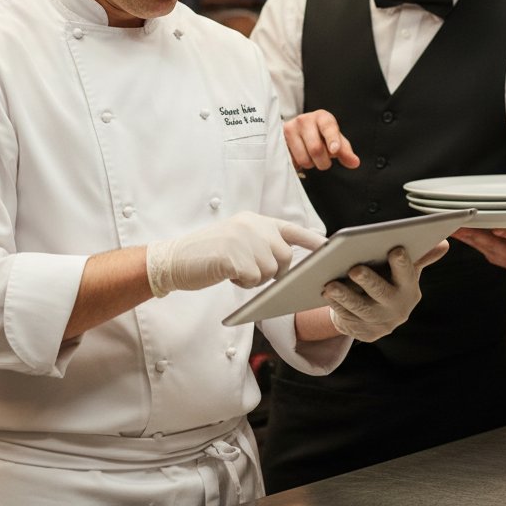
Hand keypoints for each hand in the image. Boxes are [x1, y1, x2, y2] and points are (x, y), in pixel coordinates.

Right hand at [146, 214, 324, 297]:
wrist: (175, 259)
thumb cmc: (208, 255)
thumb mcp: (237, 238)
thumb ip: (261, 242)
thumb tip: (288, 260)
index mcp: (255, 220)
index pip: (292, 229)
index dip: (313, 241)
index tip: (331, 248)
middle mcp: (252, 225)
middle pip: (285, 257)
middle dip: (273, 271)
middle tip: (249, 271)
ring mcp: (243, 239)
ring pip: (271, 271)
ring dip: (255, 278)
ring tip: (234, 270)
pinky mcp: (234, 256)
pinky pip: (254, 280)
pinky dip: (243, 284)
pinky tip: (227, 275)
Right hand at [283, 110, 360, 170]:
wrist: (299, 129)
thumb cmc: (321, 134)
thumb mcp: (335, 140)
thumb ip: (345, 151)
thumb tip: (354, 162)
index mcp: (322, 117)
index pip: (328, 128)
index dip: (332, 140)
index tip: (334, 150)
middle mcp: (304, 120)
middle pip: (316, 149)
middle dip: (323, 162)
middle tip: (324, 160)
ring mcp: (290, 129)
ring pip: (303, 158)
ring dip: (311, 164)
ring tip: (311, 156)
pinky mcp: (279, 140)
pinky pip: (292, 161)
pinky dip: (299, 164)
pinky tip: (300, 156)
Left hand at [322, 242, 447, 342]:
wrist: (378, 318)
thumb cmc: (391, 284)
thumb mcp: (406, 272)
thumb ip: (420, 256)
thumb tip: (445, 244)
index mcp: (409, 289)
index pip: (408, 275)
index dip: (402, 264)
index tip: (395, 249)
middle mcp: (397, 308)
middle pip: (382, 294)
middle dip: (369, 281)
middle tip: (355, 269)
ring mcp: (380, 322)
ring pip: (361, 308)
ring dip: (345, 296)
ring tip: (330, 284)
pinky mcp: (363, 331)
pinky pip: (347, 318)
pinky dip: (336, 306)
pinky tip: (325, 293)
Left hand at [450, 216, 505, 279]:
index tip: (499, 229)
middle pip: (490, 242)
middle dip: (474, 234)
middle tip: (459, 223)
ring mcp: (496, 253)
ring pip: (477, 242)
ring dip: (462, 234)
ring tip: (446, 223)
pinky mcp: (487, 250)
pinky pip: (471, 242)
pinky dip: (459, 235)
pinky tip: (445, 226)